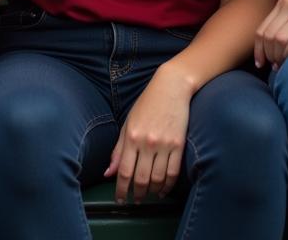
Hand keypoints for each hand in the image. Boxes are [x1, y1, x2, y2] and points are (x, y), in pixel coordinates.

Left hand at [105, 67, 191, 203]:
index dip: (121, 189)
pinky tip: (162, 190)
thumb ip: (118, 150)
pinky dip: (167, 186)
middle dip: (136, 194)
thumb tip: (108, 173)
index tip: (119, 199)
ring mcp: (164, 144)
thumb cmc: (146, 104)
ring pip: (157, 179)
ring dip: (151, 192)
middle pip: (141, 179)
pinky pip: (173, 173)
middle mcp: (146, 143)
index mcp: (131, 136)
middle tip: (134, 200)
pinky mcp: (178, 145)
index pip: (124, 171)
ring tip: (147, 196)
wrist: (170, 88)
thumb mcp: (127, 123)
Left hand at [255, 0, 287, 68]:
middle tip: (275, 67)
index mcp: (285, 2)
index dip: (258, 49)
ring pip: (282, 39)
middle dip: (269, 55)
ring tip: (283, 66)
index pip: (263, 29)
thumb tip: (266, 48)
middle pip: (270, 36)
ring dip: (279, 57)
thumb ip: (284, 23)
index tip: (260, 63)